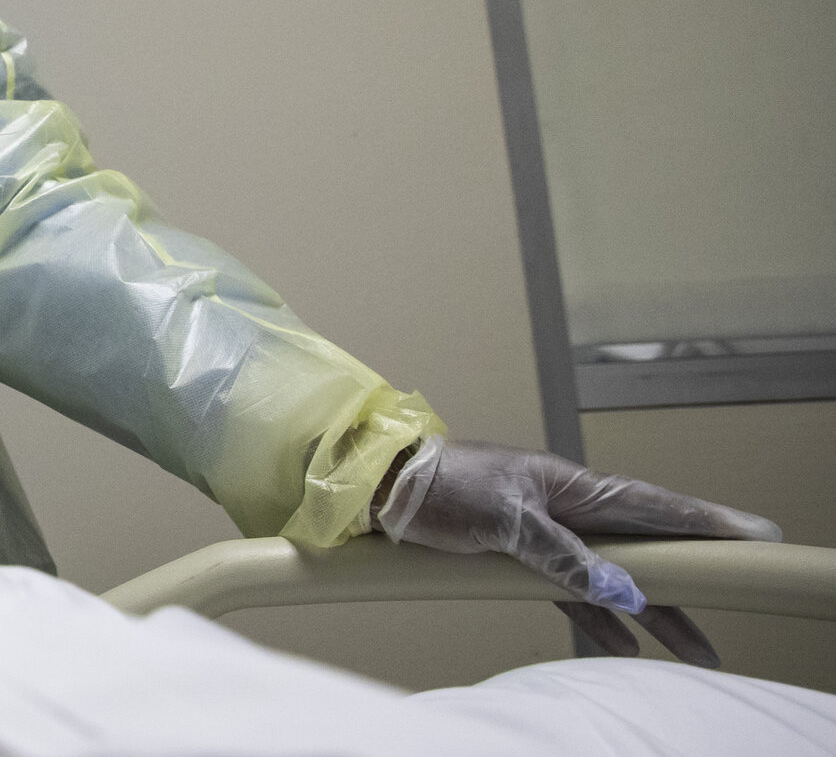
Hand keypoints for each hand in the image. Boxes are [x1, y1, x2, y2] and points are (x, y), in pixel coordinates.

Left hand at [376, 436, 779, 666]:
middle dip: (691, 582)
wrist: (380, 488)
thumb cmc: (438, 486)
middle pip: (643, 549)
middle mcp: (566, 507)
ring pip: (613, 576)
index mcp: (569, 485)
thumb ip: (565, 555)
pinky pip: (573, 590)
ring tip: (694, 648)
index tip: (754, 533)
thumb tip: (626, 587)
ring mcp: (546, 532)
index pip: (651, 505)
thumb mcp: (504, 518)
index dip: (703, 520)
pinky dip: (598, 617)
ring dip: (651, 611)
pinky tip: (624, 644)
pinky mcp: (520, 556)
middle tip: (736, 605)